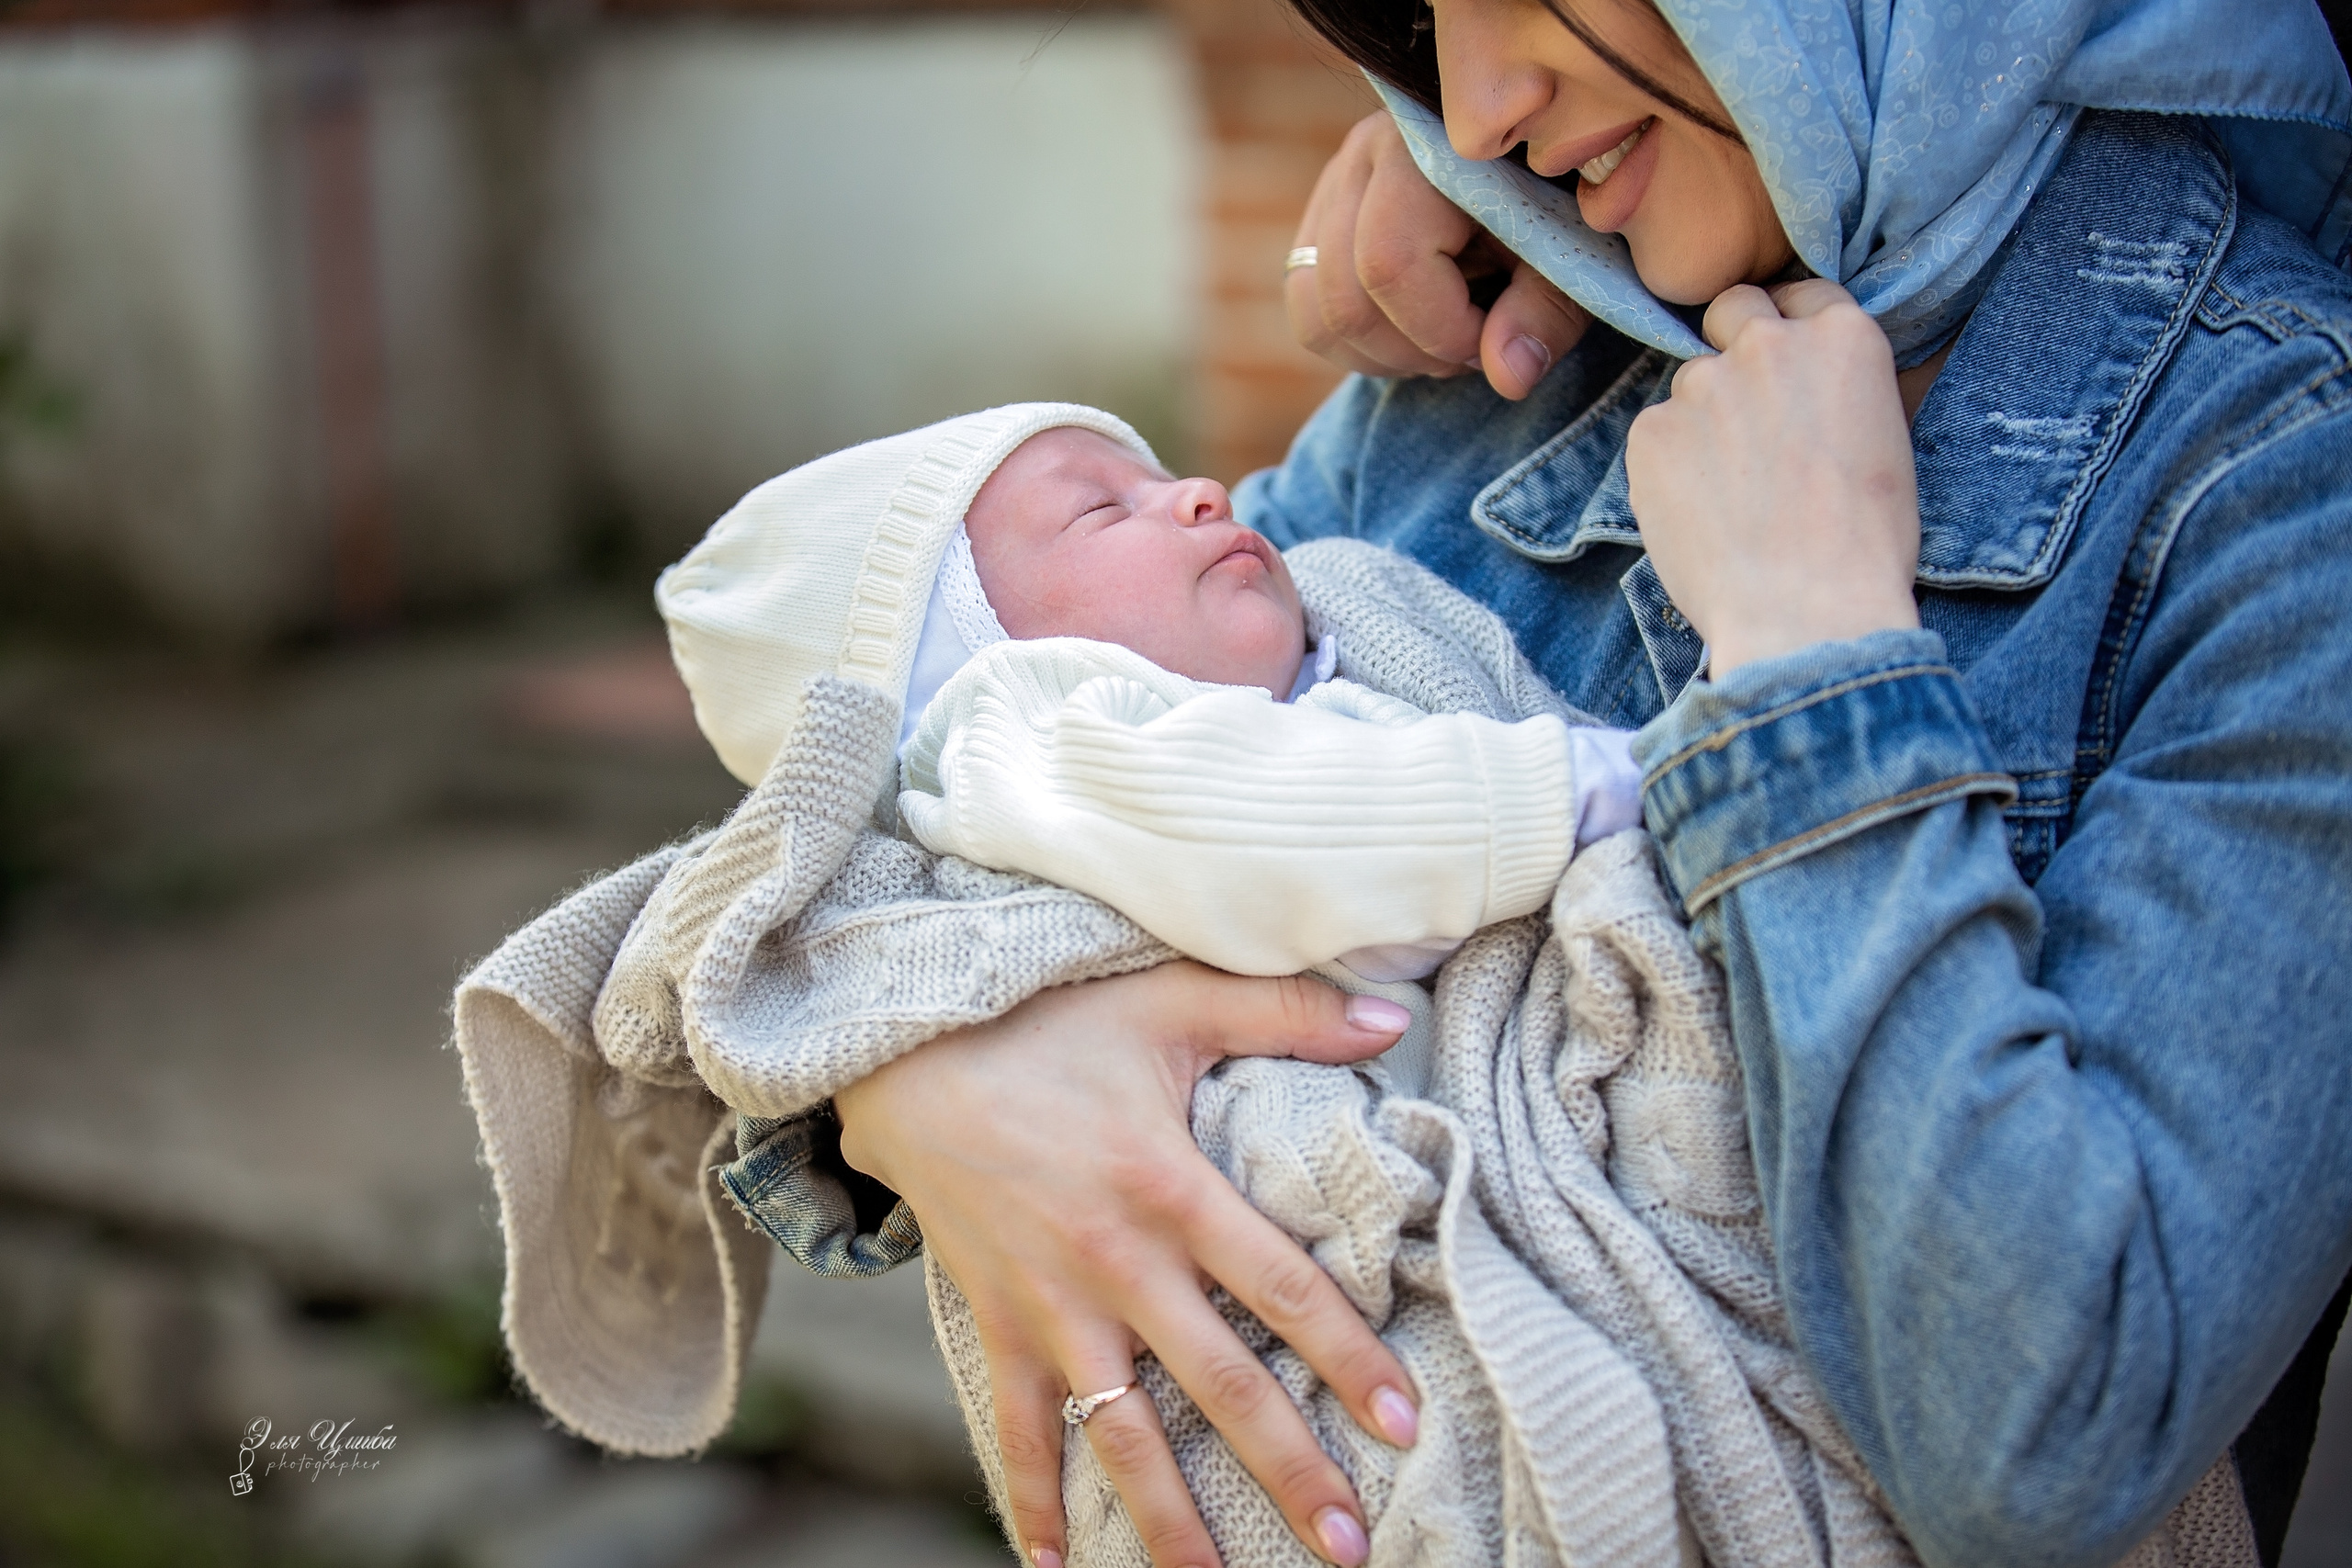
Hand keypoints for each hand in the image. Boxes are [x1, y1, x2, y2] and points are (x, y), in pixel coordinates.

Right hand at [835, 963, 1422, 1567]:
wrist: (905, 1048)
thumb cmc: (1050, 1017)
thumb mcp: (1172, 996)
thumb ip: (1287, 1009)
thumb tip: (1396, 1015)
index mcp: (1171, 1187)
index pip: (1282, 1288)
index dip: (1348, 1355)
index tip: (1403, 1422)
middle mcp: (1117, 1263)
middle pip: (1218, 1385)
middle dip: (1289, 1470)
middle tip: (1350, 1543)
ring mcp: (1051, 1306)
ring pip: (1122, 1435)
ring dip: (1173, 1520)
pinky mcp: (998, 1323)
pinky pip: (1017, 1431)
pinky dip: (1035, 1504)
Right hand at [1288, 110, 1590, 399]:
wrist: (1537, 161)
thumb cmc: (1565, 203)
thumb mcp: (1573, 254)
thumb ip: (1546, 311)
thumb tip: (1507, 376)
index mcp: (1425, 149)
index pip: (1391, 265)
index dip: (1442, 331)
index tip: (1496, 338)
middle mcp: (1363, 158)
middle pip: (1344, 301)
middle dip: (1414, 352)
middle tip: (1475, 348)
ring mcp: (1331, 188)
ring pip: (1313, 311)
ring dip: (1381, 355)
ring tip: (1443, 341)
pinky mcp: (1320, 221)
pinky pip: (1306, 308)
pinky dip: (1356, 344)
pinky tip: (1412, 332)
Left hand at [1625, 279, 1922, 677]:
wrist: (1806, 610)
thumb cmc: (1864, 544)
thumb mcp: (1885, 441)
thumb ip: (1840, 388)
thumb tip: (1813, 386)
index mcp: (1842, 337)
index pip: (1801, 292)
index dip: (1787, 323)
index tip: (1781, 358)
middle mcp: (1769, 343)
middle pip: (1733, 309)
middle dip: (1733, 342)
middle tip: (1742, 411)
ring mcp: (1702, 383)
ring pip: (1691, 382)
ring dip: (1702, 419)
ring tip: (1729, 493)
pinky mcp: (1651, 430)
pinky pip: (1656, 435)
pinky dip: (1668, 466)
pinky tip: (1699, 515)